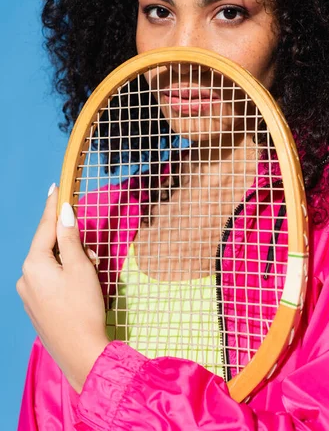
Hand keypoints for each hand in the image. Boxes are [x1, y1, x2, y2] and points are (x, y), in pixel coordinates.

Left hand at [17, 185, 109, 392]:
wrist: (81, 353)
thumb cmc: (83, 307)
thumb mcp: (80, 267)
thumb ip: (70, 238)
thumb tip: (64, 212)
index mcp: (34, 264)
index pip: (45, 227)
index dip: (52, 206)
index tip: (55, 186)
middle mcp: (25, 277)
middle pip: (48, 246)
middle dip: (70, 242)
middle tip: (92, 251)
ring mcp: (28, 295)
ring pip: (50, 265)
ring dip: (70, 261)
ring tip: (92, 272)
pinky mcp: (35, 308)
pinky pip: (48, 281)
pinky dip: (64, 275)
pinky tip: (80, 285)